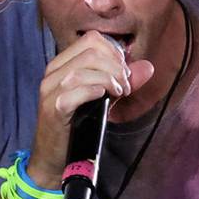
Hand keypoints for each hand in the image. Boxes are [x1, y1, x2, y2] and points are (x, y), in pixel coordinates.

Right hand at [26, 31, 154, 185]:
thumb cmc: (76, 127)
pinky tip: (105, 98)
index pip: (91, 39)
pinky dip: (95, 90)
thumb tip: (148, 67)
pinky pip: (76, 90)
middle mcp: (53, 73)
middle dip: (116, 66)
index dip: (114, 52)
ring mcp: (51, 90)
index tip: (124, 72)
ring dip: (109, 79)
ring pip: (84, 69)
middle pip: (91, 51)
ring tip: (119, 93)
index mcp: (62, 65)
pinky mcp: (54, 108)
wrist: (53, 158)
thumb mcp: (103, 99)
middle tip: (124, 87)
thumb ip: (123, 81)